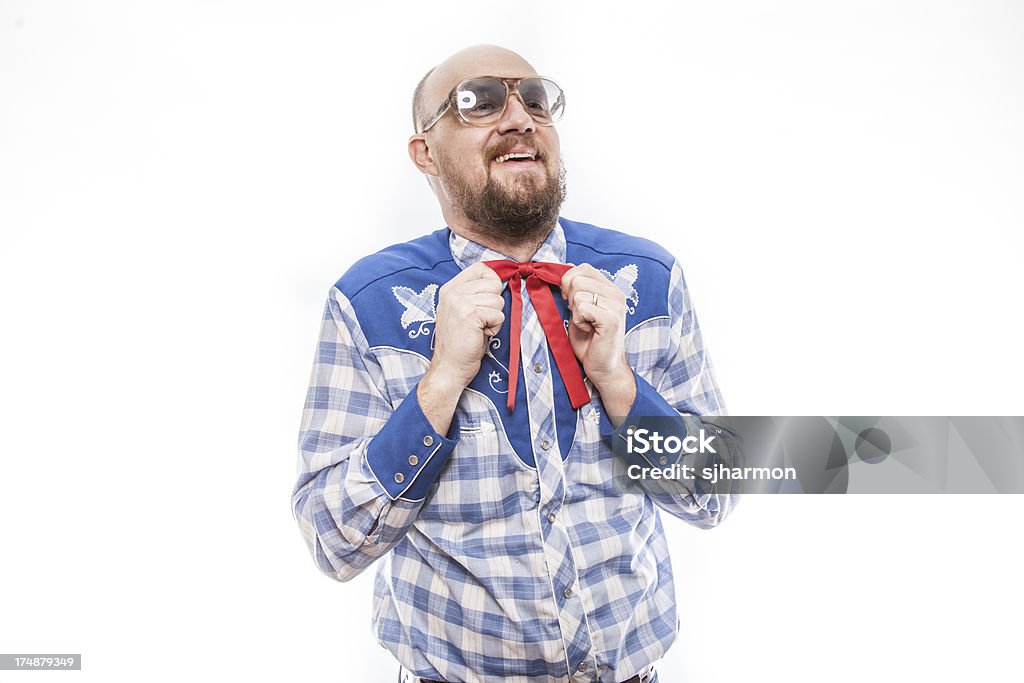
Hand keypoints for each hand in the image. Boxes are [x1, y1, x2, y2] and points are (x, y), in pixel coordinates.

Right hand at [426, 262, 504, 391]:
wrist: (449, 367)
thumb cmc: (460, 342)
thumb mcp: (462, 310)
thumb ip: (474, 294)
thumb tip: (499, 281)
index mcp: (450, 288)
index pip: (481, 268)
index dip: (492, 282)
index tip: (488, 300)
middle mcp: (453, 291)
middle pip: (494, 283)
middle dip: (494, 304)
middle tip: (480, 320)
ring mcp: (460, 302)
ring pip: (498, 300)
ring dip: (494, 318)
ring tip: (479, 329)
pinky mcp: (469, 314)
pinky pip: (498, 314)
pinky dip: (495, 328)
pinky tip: (481, 335)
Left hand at [561, 264, 635, 415]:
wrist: (602, 367)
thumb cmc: (589, 340)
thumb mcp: (578, 309)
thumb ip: (575, 290)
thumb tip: (565, 269)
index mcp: (610, 289)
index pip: (584, 268)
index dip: (569, 282)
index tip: (570, 301)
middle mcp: (617, 294)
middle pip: (577, 279)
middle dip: (570, 299)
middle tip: (580, 316)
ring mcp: (616, 306)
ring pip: (578, 293)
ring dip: (575, 312)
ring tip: (586, 325)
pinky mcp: (612, 319)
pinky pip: (583, 308)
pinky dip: (579, 321)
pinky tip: (589, 330)